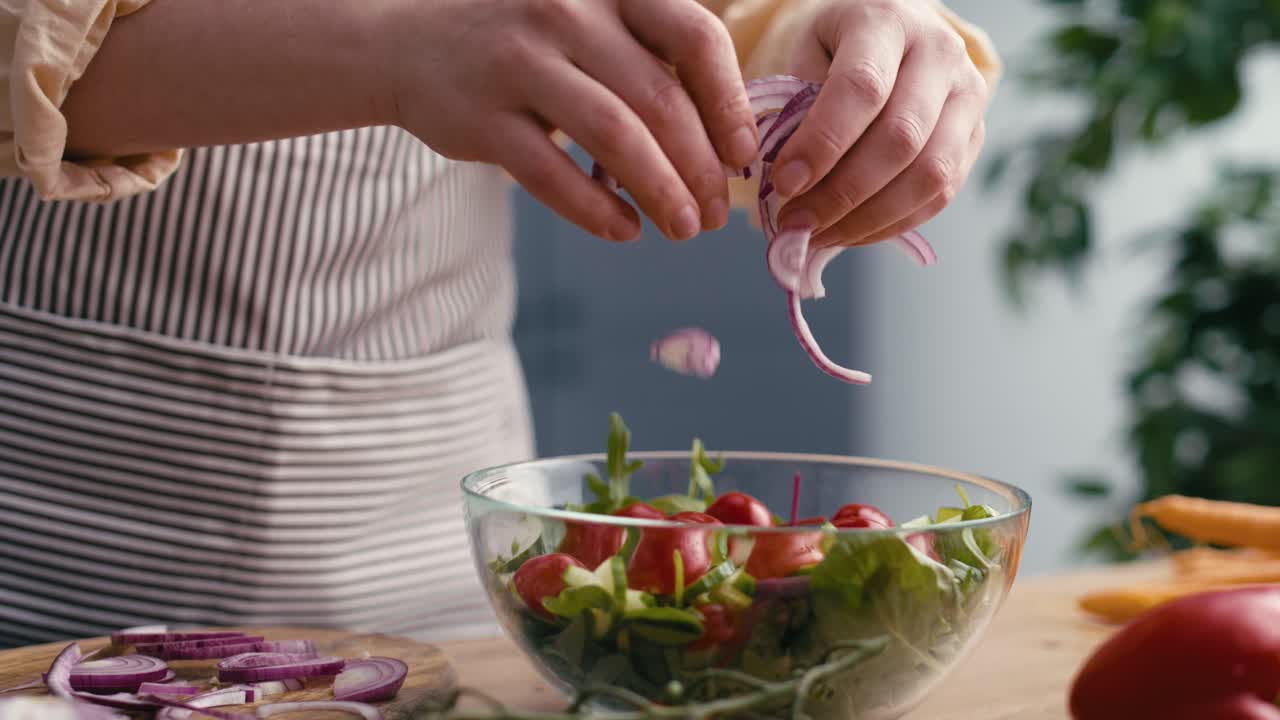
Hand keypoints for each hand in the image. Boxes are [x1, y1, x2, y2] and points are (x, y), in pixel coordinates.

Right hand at [384, 0, 757, 241]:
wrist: (406, 42)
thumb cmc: (525, 41)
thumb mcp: (590, 21)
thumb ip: (650, 60)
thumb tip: (729, 140)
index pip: (694, 36)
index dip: (729, 103)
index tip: (743, 155)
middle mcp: (566, 11)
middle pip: (659, 99)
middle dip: (701, 168)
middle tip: (717, 213)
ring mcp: (518, 62)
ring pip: (614, 137)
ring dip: (661, 193)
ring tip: (684, 229)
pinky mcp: (480, 118)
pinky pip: (552, 174)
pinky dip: (597, 210)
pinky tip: (625, 230)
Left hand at [772, 0, 989, 247]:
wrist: (893, 33)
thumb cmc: (837, 47)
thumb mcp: (807, 55)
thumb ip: (799, 109)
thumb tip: (790, 186)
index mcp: (887, 20)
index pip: (861, 88)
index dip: (822, 143)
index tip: (783, 183)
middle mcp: (940, 51)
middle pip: (900, 138)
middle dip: (842, 192)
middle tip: (796, 221)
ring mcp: (968, 94)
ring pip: (929, 174)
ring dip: (869, 218)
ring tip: (820, 234)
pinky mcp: (977, 135)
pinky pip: (941, 194)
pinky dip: (893, 223)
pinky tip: (852, 233)